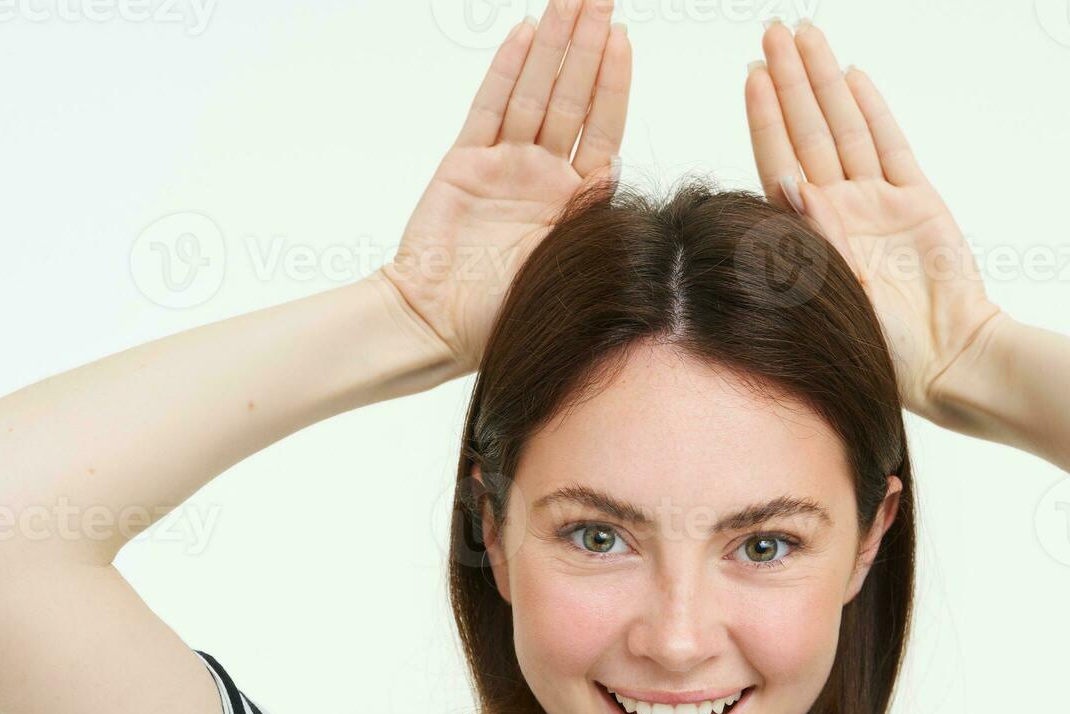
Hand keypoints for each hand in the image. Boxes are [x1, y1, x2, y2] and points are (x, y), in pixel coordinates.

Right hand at [378, 0, 631, 375]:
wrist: (437, 325)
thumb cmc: (504, 312)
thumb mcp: (572, 265)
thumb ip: (595, 221)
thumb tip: (632, 192)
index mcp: (575, 200)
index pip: (602, 127)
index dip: (612, 82)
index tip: (623, 39)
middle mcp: (542, 175)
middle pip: (570, 97)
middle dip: (586, 45)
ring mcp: (504, 165)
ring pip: (533, 92)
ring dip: (551, 45)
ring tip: (567, 0)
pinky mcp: (464, 163)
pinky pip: (489, 108)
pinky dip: (506, 71)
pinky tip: (522, 34)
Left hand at [744, 20, 1005, 421]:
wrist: (947, 359)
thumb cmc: (884, 346)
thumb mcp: (831, 295)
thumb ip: (809, 238)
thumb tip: (785, 184)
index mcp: (810, 234)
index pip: (779, 159)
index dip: (765, 115)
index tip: (752, 74)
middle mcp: (840, 210)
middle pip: (807, 130)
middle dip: (790, 79)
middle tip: (772, 31)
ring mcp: (878, 202)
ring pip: (845, 127)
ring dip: (824, 81)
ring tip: (806, 35)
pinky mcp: (918, 202)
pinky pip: (890, 145)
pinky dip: (872, 109)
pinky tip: (854, 76)